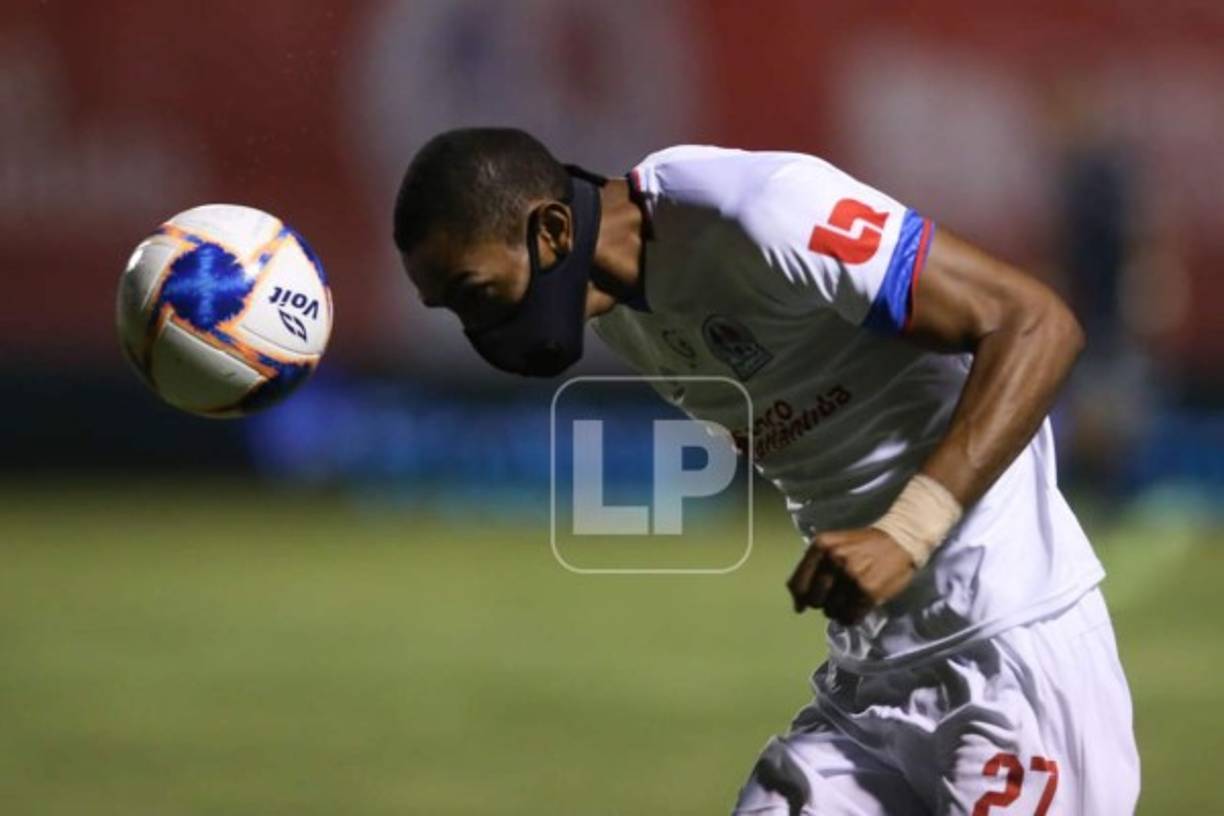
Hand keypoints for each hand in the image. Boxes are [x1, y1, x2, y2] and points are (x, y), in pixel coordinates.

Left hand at [786, 528, 916, 624]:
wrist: (899, 539)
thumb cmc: (863, 544)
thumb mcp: (833, 545)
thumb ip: (813, 568)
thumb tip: (797, 605)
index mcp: (821, 546)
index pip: (797, 584)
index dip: (799, 598)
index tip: (801, 606)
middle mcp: (833, 560)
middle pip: (814, 600)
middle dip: (822, 602)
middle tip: (835, 596)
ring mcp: (851, 576)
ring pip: (831, 611)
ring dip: (838, 610)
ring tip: (848, 600)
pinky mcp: (867, 591)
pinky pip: (849, 617)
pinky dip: (850, 618)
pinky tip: (857, 608)